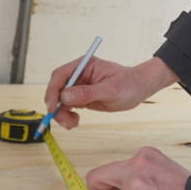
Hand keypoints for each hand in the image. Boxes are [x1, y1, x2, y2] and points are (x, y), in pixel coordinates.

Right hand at [44, 56, 177, 127]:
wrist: (138, 89)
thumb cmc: (128, 84)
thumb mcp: (110, 90)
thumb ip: (87, 93)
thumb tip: (64, 96)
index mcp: (84, 66)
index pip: (60, 75)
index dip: (52, 90)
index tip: (52, 106)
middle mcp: (78, 74)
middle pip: (56, 89)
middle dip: (56, 106)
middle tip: (65, 121)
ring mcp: (78, 86)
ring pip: (59, 100)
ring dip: (61, 114)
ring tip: (73, 124)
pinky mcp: (80, 97)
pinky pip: (66, 107)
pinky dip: (67, 116)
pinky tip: (75, 121)